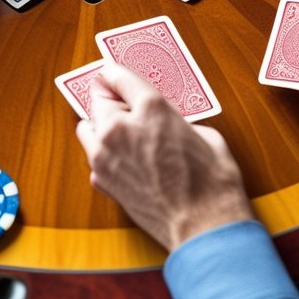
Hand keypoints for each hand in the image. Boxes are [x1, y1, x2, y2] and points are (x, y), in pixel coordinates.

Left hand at [75, 64, 254, 251]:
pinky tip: (125, 158)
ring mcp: (106, 155)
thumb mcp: (203, 133)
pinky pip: (94, 155)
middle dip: (109, 98)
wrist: (204, 225)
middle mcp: (121, 127)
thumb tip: (164, 122)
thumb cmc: (211, 181)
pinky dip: (104, 152)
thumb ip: (173, 120)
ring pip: (87, 127)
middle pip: (97, 99)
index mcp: (150, 108)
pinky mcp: (102, 180)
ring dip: (100, 125)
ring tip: (121, 131)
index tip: (114, 74)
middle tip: (120, 100)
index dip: (116, 73)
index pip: (118, 76)